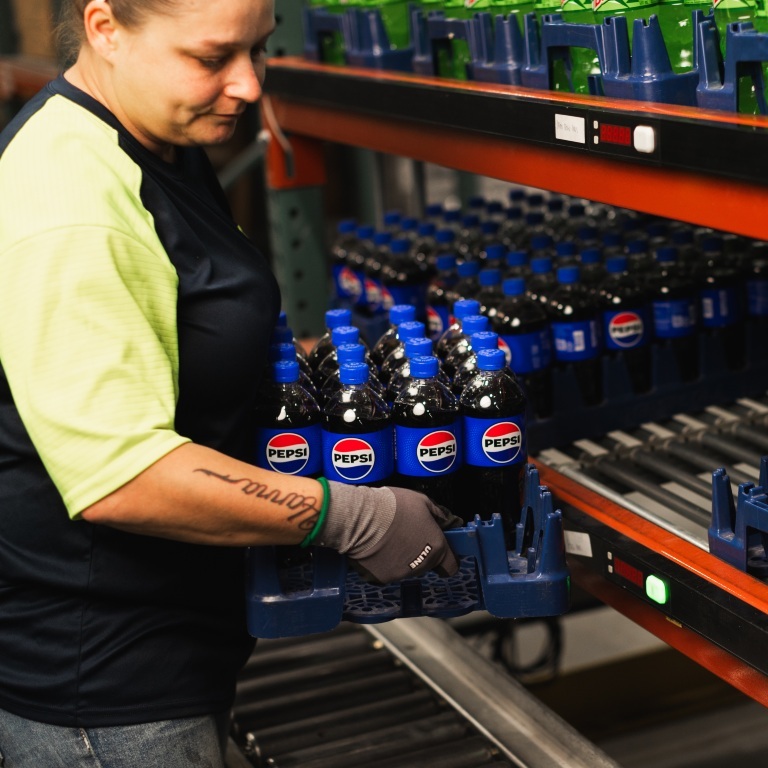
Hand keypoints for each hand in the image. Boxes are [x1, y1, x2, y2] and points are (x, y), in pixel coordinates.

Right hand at [317, 482, 460, 584]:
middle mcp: (422, 565)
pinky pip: (386, 571)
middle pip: (425, 564)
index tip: (439, 551)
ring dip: (401, 557)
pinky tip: (375, 547)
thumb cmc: (394, 506)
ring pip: (406, 568)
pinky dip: (382, 562)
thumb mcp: (422, 501)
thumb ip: (438, 514)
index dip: (446, 559)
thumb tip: (446, 521)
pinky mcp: (381, 578)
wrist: (361, 519)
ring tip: (387, 539)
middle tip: (405, 535)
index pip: (451, 566)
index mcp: (436, 548)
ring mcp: (401, 574)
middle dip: (419, 552)